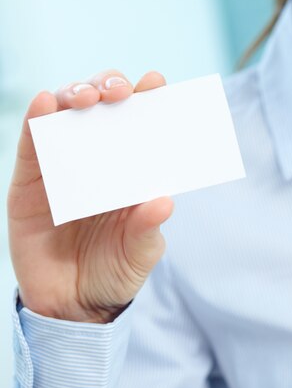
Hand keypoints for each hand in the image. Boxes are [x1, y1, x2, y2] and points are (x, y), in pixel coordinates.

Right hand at [7, 70, 173, 322]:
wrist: (71, 306)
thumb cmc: (114, 272)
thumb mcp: (138, 254)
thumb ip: (148, 229)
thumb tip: (164, 201)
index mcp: (130, 170)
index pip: (140, 123)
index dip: (148, 98)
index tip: (156, 81)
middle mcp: (98, 159)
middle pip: (103, 107)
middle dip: (111, 88)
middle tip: (120, 92)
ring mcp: (63, 165)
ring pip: (67, 114)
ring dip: (76, 94)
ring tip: (88, 97)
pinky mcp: (31, 179)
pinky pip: (31, 142)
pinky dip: (37, 118)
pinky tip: (45, 103)